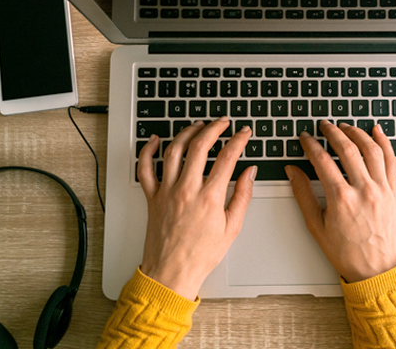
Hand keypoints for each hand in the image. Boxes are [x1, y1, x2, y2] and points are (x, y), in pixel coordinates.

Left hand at [137, 118, 256, 299]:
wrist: (172, 272)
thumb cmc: (201, 254)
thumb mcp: (232, 227)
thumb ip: (243, 196)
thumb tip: (250, 173)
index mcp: (209, 197)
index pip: (227, 157)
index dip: (238, 140)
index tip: (244, 133)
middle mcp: (186, 189)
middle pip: (199, 146)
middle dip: (214, 128)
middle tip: (222, 123)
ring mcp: (167, 191)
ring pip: (174, 150)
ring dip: (187, 133)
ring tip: (197, 125)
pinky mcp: (152, 197)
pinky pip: (145, 168)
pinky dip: (148, 150)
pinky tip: (155, 140)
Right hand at [285, 121, 395, 282]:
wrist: (374, 269)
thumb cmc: (346, 252)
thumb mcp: (315, 225)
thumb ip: (303, 194)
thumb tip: (293, 171)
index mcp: (341, 198)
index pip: (322, 161)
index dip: (310, 144)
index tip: (305, 138)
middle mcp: (363, 190)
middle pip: (347, 149)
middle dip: (332, 132)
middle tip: (323, 125)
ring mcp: (381, 189)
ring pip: (371, 149)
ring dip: (357, 133)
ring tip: (345, 126)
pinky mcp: (392, 191)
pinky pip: (391, 160)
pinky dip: (384, 143)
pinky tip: (376, 132)